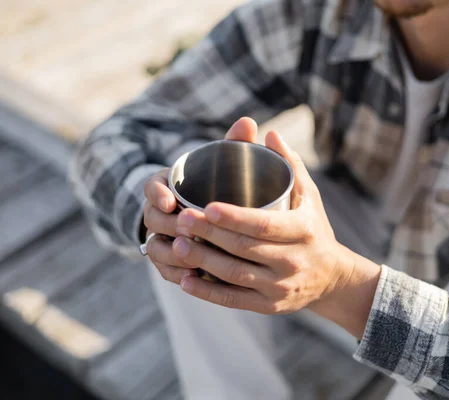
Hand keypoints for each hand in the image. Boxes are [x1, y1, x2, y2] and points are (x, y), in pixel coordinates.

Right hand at [144, 117, 258, 284]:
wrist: (214, 219)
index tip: (169, 201)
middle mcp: (160, 213)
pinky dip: (176, 274)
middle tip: (187, 229)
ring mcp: (162, 238)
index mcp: (169, 186)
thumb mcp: (225, 165)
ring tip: (191, 256)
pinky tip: (191, 278)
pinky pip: (165, 270)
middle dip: (167, 226)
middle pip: (153, 220)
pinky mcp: (170, 262)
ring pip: (156, 248)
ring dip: (171, 253)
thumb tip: (249, 122)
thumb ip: (234, 145)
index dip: (157, 194)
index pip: (152, 186)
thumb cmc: (219, 186)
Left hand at [173, 129, 381, 328]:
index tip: (206, 205)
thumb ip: (290, 164)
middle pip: (244, 248)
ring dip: (202, 261)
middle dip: (209, 234)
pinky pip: (234, 300)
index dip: (234, 217)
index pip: (264, 225)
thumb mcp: (309, 196)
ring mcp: (280, 286)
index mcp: (303, 231)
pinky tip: (185, 280)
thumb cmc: (314, 228)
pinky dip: (208, 292)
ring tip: (176, 244)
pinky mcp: (269, 305)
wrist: (332, 278)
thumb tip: (269, 133)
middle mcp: (293, 261)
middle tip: (180, 219)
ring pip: (234, 275)